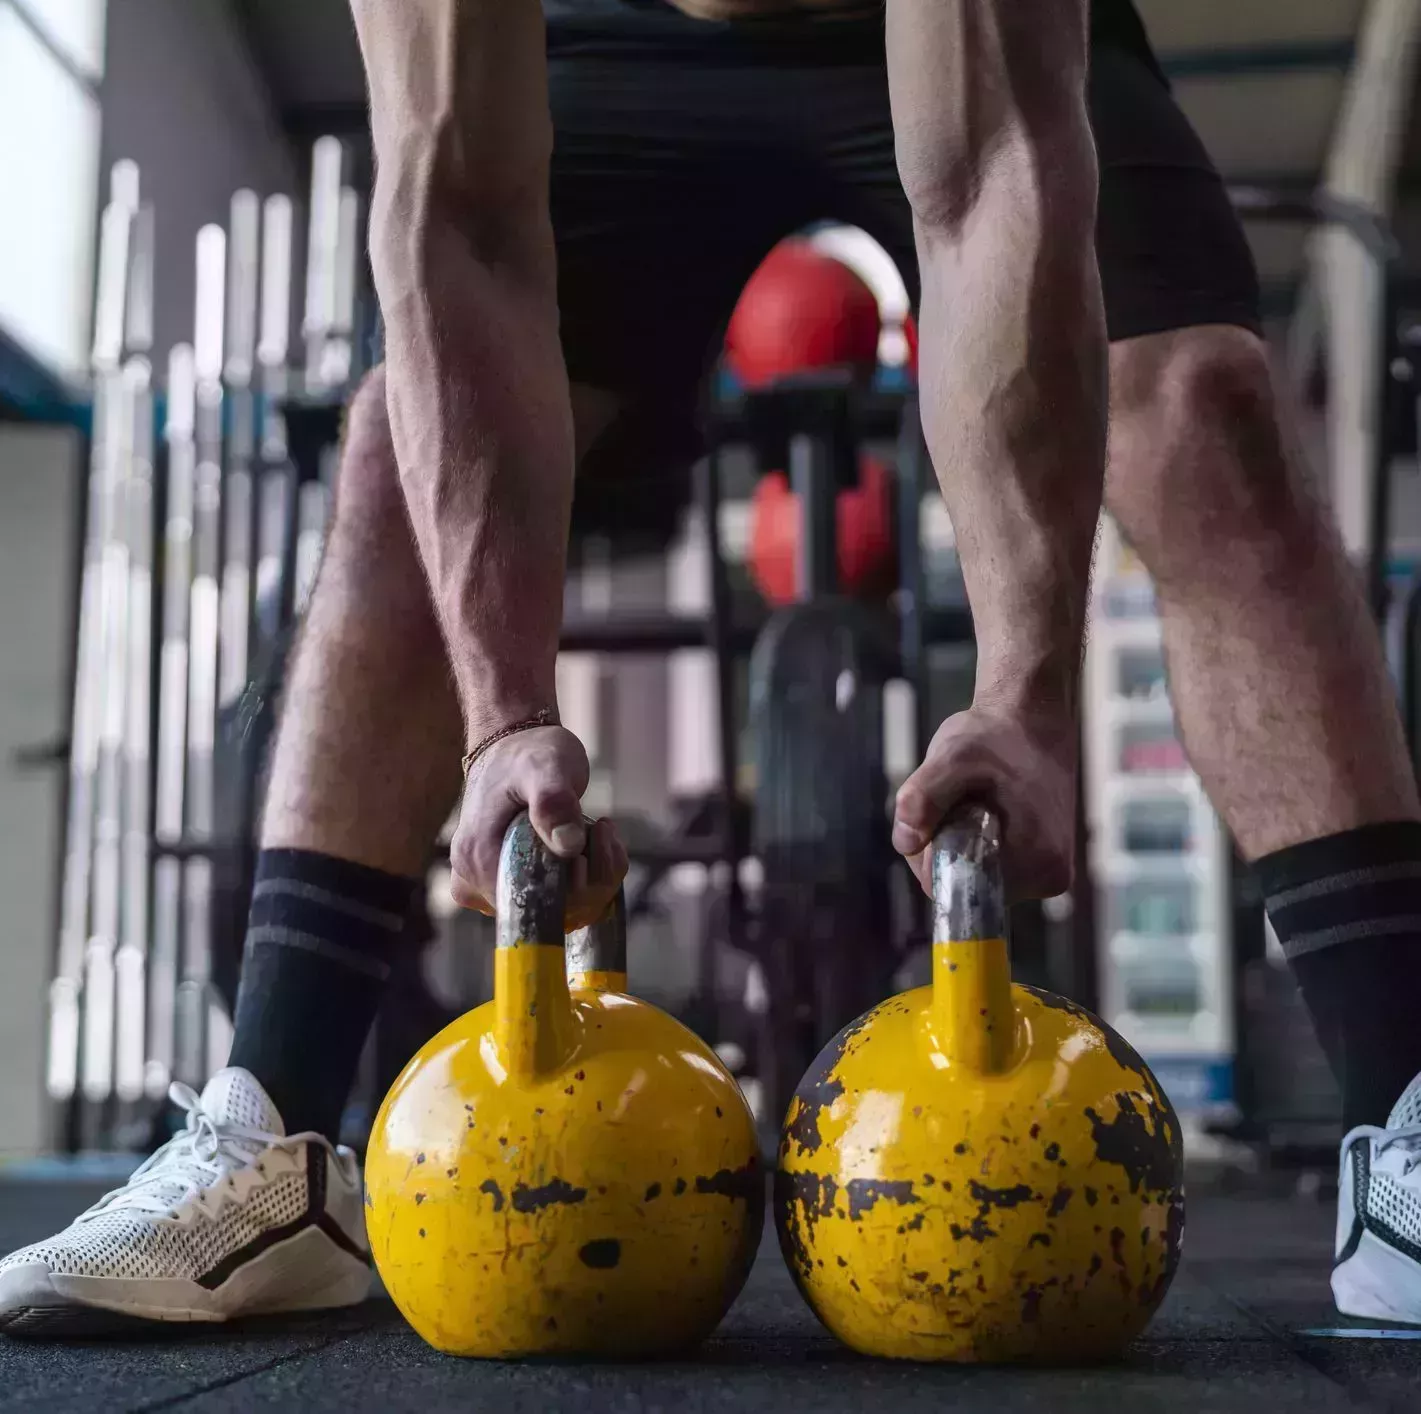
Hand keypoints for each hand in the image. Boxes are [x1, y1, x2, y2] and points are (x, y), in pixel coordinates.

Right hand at [449, 725, 628, 931]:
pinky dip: (587, 877)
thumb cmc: (529, 754)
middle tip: (601, 830)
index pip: (532, 905)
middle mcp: (475, 883)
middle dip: (591, 878)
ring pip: (559, 912)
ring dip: (594, 876)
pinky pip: (556, 902)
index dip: (572, 885)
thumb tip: (568, 846)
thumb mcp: (546, 766)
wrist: (517, 747)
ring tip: (598, 830)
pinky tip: (593, 843)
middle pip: (548, 914)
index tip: (589, 840)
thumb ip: (553, 801)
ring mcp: (490, 889)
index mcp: (477, 858)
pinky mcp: (510, 887)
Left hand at [892, 704, 1076, 902]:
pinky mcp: (1042, 863)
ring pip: (975, 873)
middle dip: (946, 845)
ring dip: (959, 841)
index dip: (933, 853)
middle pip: (964, 884)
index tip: (943, 810)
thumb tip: (906, 843)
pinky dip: (974, 840)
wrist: (1032, 720)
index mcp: (1037, 864)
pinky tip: (986, 809)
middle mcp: (1048, 878)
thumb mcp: (952, 757)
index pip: (955, 889)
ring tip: (974, 800)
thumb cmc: (995, 736)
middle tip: (957, 800)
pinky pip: (990, 864)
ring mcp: (1048, 872)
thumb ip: (923, 798)